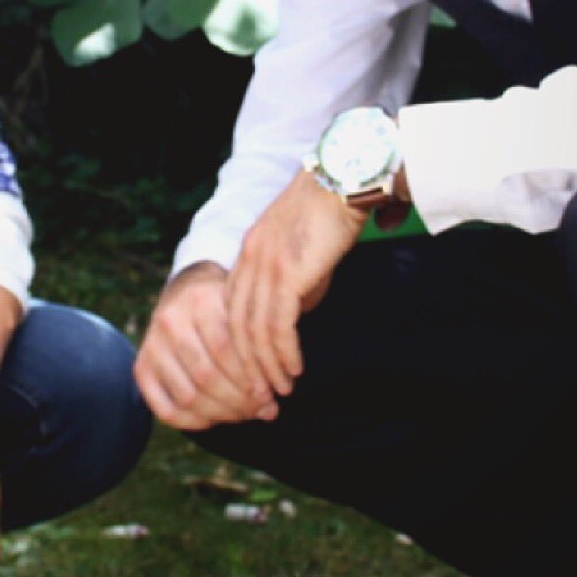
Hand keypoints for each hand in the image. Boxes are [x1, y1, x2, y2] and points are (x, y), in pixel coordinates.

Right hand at [134, 263, 278, 431]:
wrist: (184, 296)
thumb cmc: (224, 311)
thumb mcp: (241, 313)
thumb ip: (258, 352)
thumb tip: (270, 409)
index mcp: (199, 301)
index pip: (226, 349)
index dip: (252, 378)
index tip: (272, 394)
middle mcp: (170, 322)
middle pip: (207, 376)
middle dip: (240, 401)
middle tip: (262, 410)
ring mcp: (152, 347)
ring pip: (189, 396)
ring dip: (221, 414)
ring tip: (245, 415)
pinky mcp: (141, 369)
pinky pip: (167, 411)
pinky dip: (195, 423)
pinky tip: (216, 419)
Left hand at [224, 171, 365, 402]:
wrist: (345, 181)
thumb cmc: (331, 215)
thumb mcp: (303, 256)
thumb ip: (294, 286)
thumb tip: (295, 318)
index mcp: (248, 254)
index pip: (231, 311)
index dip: (239, 346)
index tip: (251, 372)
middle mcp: (248, 261)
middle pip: (235, 326)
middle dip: (246, 365)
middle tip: (259, 394)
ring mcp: (264, 266)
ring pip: (253, 331)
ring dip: (266, 366)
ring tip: (279, 389)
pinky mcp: (285, 273)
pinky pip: (277, 325)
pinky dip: (283, 353)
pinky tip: (293, 369)